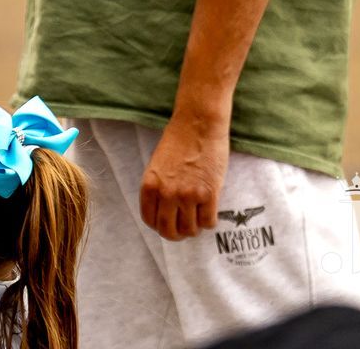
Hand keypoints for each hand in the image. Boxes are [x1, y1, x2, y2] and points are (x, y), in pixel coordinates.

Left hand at [139, 112, 229, 240]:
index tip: (168, 223)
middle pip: (169, 232)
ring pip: (191, 230)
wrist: (198, 125)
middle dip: (177, 234)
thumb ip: (158, 188)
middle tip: (184, 227)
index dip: (160, 226)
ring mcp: (188, 195)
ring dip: (195, 227)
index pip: (150, 221)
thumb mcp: (157, 165)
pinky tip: (209, 209)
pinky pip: (209, 222)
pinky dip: (209, 220)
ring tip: (197, 216)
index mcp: (149, 186)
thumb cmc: (178, 141)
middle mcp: (166, 194)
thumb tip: (165, 212)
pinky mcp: (209, 194)